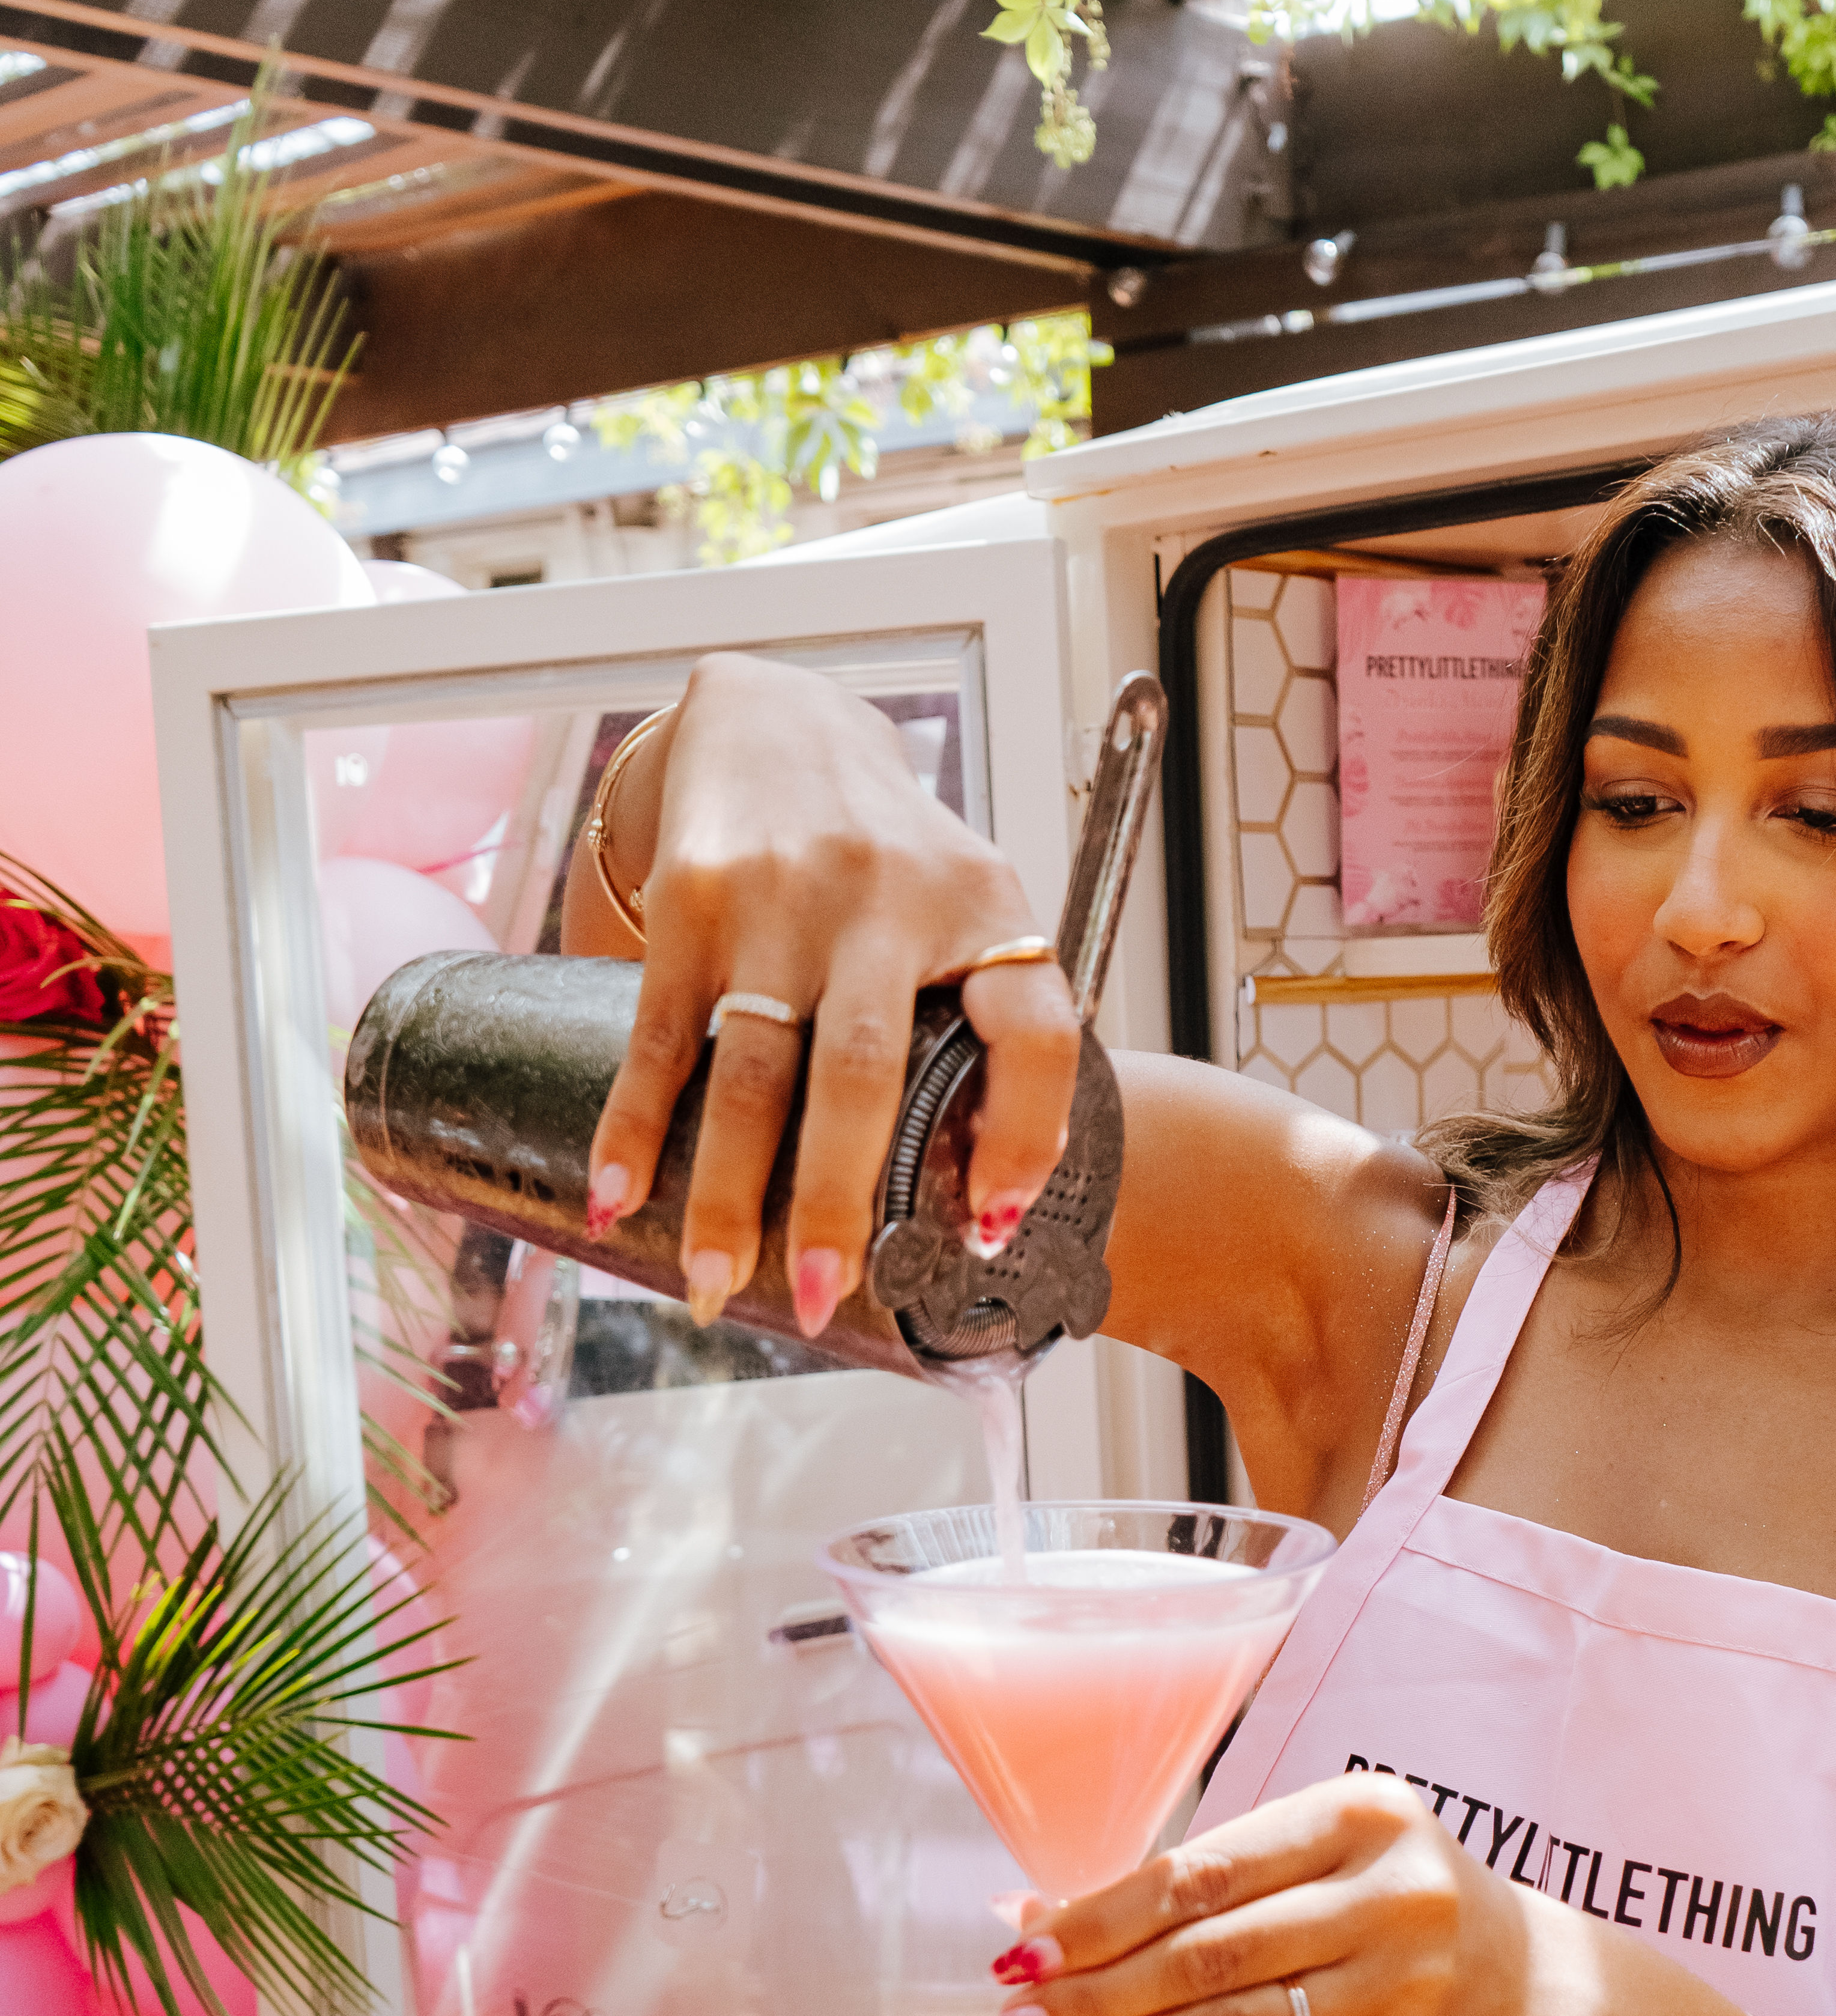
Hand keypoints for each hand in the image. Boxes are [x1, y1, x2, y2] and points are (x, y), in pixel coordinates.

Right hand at [580, 652, 1081, 1330]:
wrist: (776, 719)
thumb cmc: (890, 850)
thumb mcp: (971, 905)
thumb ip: (995, 1026)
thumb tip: (991, 1199)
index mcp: (984, 909)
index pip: (1035, 1030)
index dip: (1026, 1137)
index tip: (990, 1228)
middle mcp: (885, 900)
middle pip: (862, 1073)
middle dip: (835, 1199)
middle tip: (822, 1296)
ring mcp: (780, 899)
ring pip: (752, 1069)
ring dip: (726, 1191)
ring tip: (717, 1284)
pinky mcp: (691, 900)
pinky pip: (659, 1033)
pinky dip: (635, 1124)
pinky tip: (620, 1197)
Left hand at [979, 1774, 1538, 2015]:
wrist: (1515, 1975)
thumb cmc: (1378, 1895)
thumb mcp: (1307, 1852)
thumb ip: (1187, 1886)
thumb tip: (1030, 1918)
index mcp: (1359, 1816)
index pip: (1204, 1874)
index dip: (1103, 1919)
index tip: (1020, 1953)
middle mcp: (1387, 1900)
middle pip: (1209, 1960)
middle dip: (1092, 2000)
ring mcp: (1393, 1991)